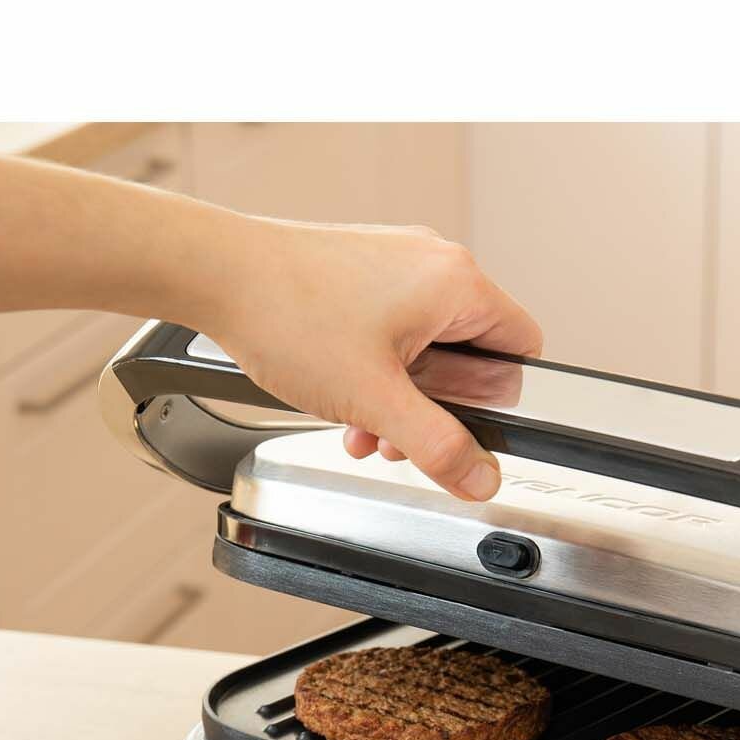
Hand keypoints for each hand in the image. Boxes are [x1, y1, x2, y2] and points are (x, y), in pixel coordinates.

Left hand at [197, 218, 541, 499]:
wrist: (218, 275)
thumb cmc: (288, 316)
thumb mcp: (375, 401)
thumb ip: (438, 447)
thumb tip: (481, 478)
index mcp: (458, 284)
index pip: (521, 352)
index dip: (494, 403)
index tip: (456, 427)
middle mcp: (434, 263)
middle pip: (472, 356)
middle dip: (434, 408)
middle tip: (394, 429)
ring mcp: (397, 262)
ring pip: (427, 349)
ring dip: (398, 397)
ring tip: (359, 421)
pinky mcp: (363, 270)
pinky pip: (393, 331)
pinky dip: (374, 371)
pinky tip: (340, 396)